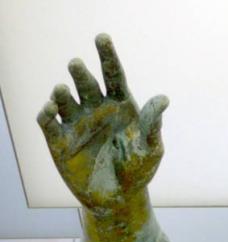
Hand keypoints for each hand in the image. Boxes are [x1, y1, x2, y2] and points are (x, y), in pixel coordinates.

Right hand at [37, 33, 167, 209]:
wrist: (118, 198)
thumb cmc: (139, 170)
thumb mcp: (151, 149)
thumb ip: (153, 125)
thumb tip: (163, 99)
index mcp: (120, 105)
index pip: (113, 74)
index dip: (107, 55)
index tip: (102, 38)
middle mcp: (96, 108)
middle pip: (86, 83)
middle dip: (80, 73)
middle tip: (77, 65)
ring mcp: (76, 123)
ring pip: (64, 98)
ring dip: (61, 93)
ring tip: (62, 91)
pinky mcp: (59, 140)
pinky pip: (48, 121)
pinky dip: (46, 113)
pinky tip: (50, 109)